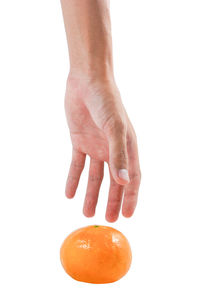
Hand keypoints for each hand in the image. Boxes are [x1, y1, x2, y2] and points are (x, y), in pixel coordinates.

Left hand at [65, 75, 140, 221]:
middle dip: (111, 201)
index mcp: (127, 147)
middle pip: (113, 182)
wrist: (87, 81)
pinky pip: (77, 165)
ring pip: (94, 176)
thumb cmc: (106, 101)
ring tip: (86, 213)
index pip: (132, 178)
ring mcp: (96, 146)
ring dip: (91, 194)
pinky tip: (69, 193)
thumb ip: (119, 155)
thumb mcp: (114, 128)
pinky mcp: (80, 142)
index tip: (127, 216)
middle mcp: (112, 149)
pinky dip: (73, 179)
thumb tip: (124, 182)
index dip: (131, 197)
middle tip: (107, 220)